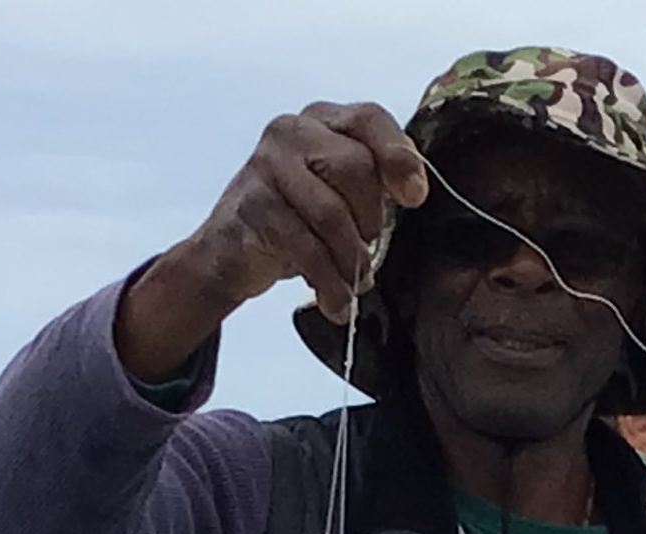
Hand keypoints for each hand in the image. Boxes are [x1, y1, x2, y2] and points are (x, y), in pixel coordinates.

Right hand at [117, 102, 428, 379]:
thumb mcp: (339, 192)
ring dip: (350, 259)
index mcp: (322, 120)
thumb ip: (374, 181)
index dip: (399, 157)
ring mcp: (267, 166)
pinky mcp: (254, 207)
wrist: (230, 252)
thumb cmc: (296, 220)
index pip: (370, 119)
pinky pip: (305, 248)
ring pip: (331, 212)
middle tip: (368, 248)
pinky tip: (336, 302)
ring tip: (355, 285)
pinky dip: (328, 282)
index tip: (415, 198)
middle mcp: (292, 132)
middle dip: (370, 218)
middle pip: (354, 166)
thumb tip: (414, 191)